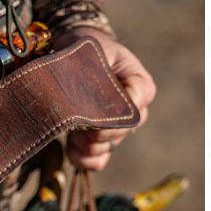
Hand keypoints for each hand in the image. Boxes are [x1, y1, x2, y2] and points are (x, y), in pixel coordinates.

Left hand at [52, 27, 155, 170]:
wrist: (78, 53)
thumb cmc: (90, 48)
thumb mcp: (98, 49)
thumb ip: (102, 71)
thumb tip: (95, 104)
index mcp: (141, 88)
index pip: (131, 113)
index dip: (108, 118)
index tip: (88, 110)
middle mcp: (135, 112)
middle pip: (117, 134)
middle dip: (92, 129)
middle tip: (73, 116)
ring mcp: (118, 129)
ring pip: (104, 149)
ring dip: (82, 142)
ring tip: (69, 126)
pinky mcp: (100, 141)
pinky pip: (96, 162)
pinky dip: (81, 159)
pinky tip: (70, 144)